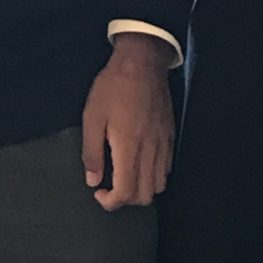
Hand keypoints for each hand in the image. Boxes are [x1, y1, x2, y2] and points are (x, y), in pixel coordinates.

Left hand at [81, 33, 173, 211]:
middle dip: (125, 199)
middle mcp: (150, 150)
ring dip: (141, 189)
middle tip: (110, 185)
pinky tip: (140, 161)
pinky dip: (154, 175)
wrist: (142, 60)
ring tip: (125, 175)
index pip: (125, 192)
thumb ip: (92, 152)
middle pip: (145, 195)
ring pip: (159, 185)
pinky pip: (167, 167)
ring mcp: (164, 143)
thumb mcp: (93, 116)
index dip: (110, 202)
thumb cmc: (113, 86)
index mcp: (129, 147)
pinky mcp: (170, 135)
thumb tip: (92, 181)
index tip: (98, 191)